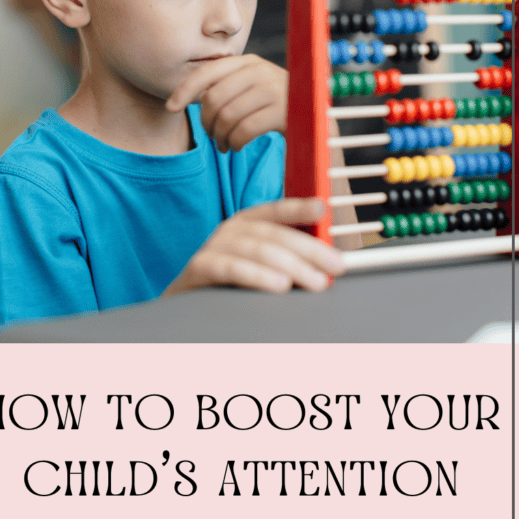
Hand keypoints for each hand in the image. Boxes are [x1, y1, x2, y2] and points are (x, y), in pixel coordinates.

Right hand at [163, 198, 344, 295]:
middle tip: (335, 266)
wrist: (184, 311)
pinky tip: (279, 285)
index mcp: (245, 225)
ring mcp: (212, 248)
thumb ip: (287, 262)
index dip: (298, 207)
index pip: (274, 211)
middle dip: (309, 249)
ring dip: (290, 265)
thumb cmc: (227, 288)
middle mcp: (229, 231)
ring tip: (315, 280)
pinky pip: (230, 268)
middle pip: (272, 233)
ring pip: (256, 249)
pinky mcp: (198, 269)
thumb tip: (326, 264)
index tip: (322, 209)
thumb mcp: (257, 269)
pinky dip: (257, 275)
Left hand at [166, 54, 287, 151]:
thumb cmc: (275, 105)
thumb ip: (226, 87)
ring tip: (224, 144)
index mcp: (247, 62)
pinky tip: (236, 146)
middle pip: (213, 99)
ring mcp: (273, 89)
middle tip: (211, 136)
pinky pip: (244, 130)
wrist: (315, 116)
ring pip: (227, 117)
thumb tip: (185, 98)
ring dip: (219, 137)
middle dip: (206, 123)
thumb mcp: (252, 87)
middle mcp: (259, 70)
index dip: (184, 90)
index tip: (171, 107)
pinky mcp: (282, 111)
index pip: (207, 72)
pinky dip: (234, 142)